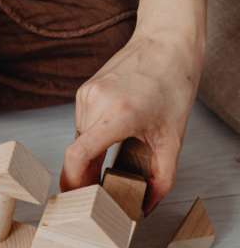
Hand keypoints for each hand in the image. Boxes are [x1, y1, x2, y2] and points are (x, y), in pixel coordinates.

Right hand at [60, 30, 202, 213]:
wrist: (166, 42)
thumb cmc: (174, 82)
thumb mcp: (174, 137)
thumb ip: (162, 177)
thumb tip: (147, 205)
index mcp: (117, 115)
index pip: (77, 156)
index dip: (73, 183)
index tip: (77, 198)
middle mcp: (94, 103)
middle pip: (77, 153)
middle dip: (86, 176)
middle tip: (103, 191)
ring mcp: (85, 95)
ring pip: (79, 139)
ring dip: (91, 155)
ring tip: (115, 158)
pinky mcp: (83, 90)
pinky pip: (82, 124)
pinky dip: (94, 137)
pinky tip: (114, 134)